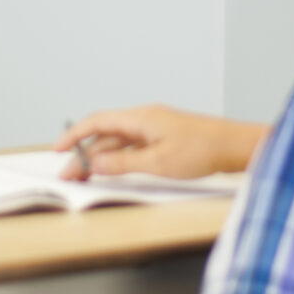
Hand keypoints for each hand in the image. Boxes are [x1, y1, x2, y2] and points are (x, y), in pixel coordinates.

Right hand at [56, 105, 268, 180]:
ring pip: (119, 141)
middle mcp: (145, 119)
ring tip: (87, 175)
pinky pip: (133, 146)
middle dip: (85, 153)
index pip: (98, 122)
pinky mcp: (164, 139)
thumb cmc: (203, 150)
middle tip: (70, 174)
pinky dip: (118, 157)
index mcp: (141, 118)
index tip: (58, 150)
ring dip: (101, 157)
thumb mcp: (158, 162)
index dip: (74, 135)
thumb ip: (124, 162)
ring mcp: (155, 128)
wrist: (235, 146)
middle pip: (106, 134)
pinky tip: (114, 169)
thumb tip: (96, 161)